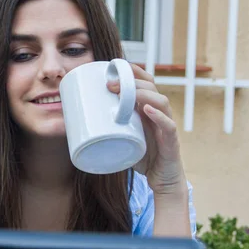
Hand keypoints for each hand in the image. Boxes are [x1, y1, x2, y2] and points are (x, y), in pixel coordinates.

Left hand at [107, 63, 186, 195]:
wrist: (162, 181)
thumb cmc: (143, 158)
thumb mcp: (123, 139)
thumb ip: (108, 130)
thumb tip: (76, 125)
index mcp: (148, 110)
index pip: (145, 83)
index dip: (132, 71)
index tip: (113, 66)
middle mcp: (159, 114)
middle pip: (151, 87)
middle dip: (131, 81)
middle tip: (110, 84)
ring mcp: (166, 127)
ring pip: (161, 102)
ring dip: (143, 94)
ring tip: (125, 94)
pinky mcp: (172, 142)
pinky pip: (169, 125)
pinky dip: (159, 117)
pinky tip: (148, 111)